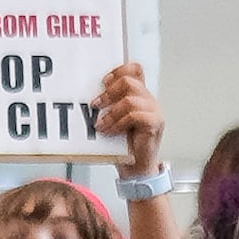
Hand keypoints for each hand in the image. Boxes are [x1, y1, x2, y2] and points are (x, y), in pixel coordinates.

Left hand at [93, 61, 163, 178]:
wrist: (135, 168)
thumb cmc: (122, 146)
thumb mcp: (111, 121)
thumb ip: (106, 107)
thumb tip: (84, 98)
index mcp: (139, 96)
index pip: (135, 69)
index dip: (119, 70)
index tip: (103, 81)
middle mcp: (148, 100)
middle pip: (130, 81)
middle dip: (108, 92)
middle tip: (95, 105)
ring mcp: (154, 111)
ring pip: (130, 99)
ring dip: (111, 112)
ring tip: (100, 124)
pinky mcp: (155, 124)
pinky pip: (135, 116)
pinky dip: (118, 123)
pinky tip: (109, 131)